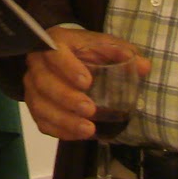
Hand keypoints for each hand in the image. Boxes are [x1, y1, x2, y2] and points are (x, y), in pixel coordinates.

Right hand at [23, 28, 149, 140]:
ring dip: (63, 120)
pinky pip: (41, 122)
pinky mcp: (35, 105)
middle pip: (44, 83)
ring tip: (88, 129)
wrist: (62, 52)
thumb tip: (144, 66)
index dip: (68, 68)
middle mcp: (37, 64)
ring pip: (40, 106)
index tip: (87, 82)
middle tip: (90, 110)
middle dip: (66, 98)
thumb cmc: (84, 49)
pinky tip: (79, 135)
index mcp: (54, 43)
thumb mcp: (103, 44)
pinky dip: (59, 131)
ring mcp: (32, 86)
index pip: (54, 54)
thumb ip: (122, 52)